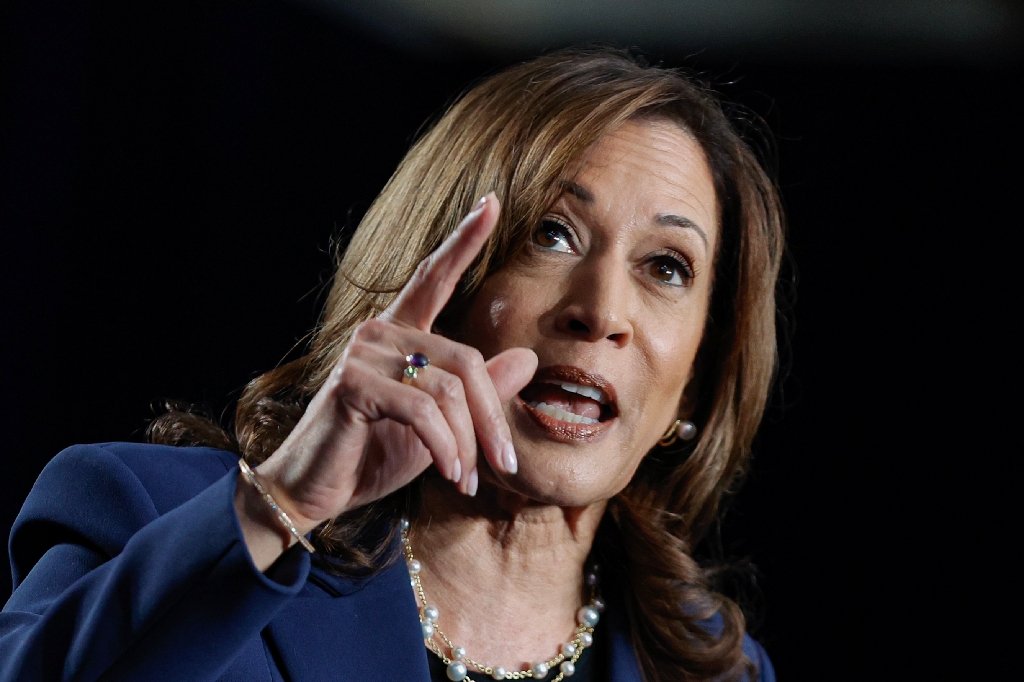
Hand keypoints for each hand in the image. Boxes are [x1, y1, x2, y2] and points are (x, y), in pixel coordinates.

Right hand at [236, 194, 537, 565]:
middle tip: (504, 463)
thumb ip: (480, 392)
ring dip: (467, 443)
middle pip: (466, 360)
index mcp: (400, 335)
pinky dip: (445, 447)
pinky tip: (451, 474)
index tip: (491, 202)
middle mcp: (381, 332)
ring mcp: (364, 353)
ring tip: (468, 479)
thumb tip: (529, 358)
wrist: (315, 493)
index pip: (435, 278)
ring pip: (448, 389)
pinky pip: (424, 409)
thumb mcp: (442, 428)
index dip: (464, 240)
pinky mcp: (353, 382)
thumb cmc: (374, 456)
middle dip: (491, 418)